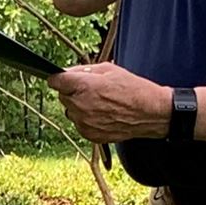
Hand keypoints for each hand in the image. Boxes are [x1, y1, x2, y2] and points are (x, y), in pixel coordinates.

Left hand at [50, 63, 172, 142]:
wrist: (150, 113)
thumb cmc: (133, 89)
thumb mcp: (109, 70)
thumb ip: (84, 70)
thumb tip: (68, 72)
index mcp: (83, 86)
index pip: (55, 81)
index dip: (59, 78)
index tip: (63, 78)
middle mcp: (80, 106)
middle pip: (62, 97)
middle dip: (72, 91)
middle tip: (91, 89)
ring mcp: (83, 122)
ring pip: (70, 111)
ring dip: (78, 106)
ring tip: (100, 103)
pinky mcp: (89, 135)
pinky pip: (80, 124)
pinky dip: (87, 119)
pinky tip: (103, 114)